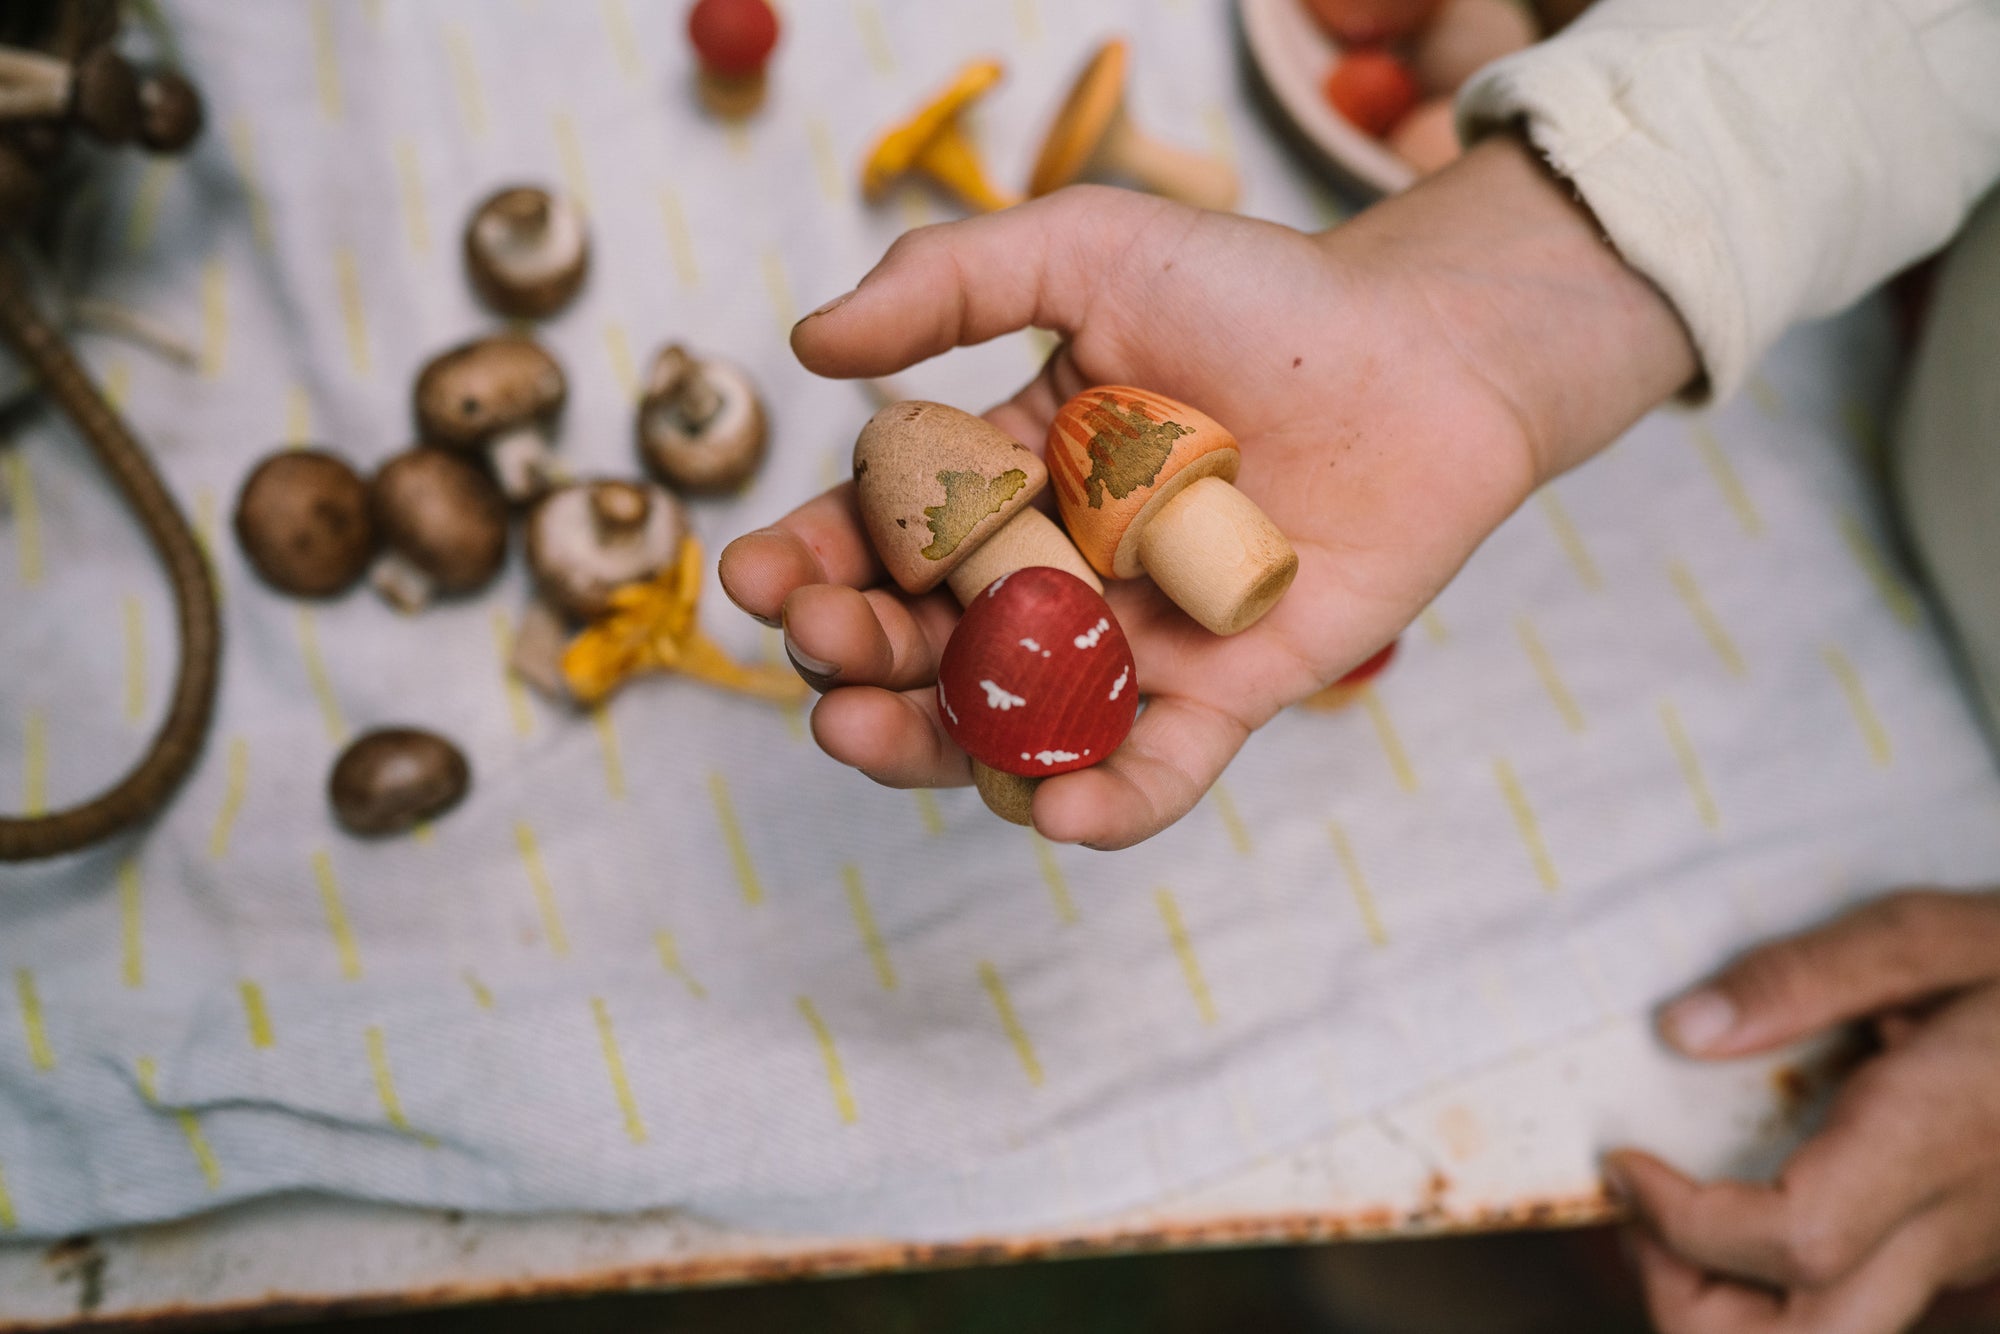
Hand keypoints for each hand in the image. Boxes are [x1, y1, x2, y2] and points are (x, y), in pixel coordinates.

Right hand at [720, 136, 1693, 846]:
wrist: (1429, 354)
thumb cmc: (1265, 296)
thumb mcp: (1092, 249)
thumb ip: (947, 281)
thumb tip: (809, 346)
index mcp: (1005, 482)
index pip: (881, 537)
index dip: (811, 561)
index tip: (757, 575)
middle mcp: (1053, 574)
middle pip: (923, 643)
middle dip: (849, 651)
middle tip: (816, 641)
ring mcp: (1134, 644)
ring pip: (1007, 722)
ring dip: (925, 746)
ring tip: (862, 731)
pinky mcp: (1227, 697)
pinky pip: (1154, 770)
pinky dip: (1103, 805)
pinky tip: (1049, 807)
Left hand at [1611, 889, 1999, 1332]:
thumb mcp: (1935, 934)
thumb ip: (1805, 976)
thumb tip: (1682, 1028)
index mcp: (1938, 1139)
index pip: (1798, 1241)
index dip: (1682, 1223)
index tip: (1624, 1158)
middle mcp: (1953, 1222)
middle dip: (1689, 1302)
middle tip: (1643, 1209)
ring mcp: (1963, 1252)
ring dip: (1728, 1301)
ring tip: (1680, 1207)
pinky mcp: (1964, 1252)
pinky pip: (1859, 1297)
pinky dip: (1773, 1275)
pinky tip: (1749, 1189)